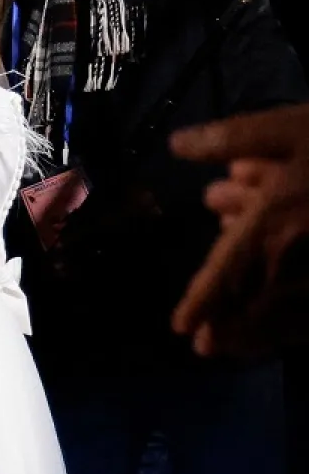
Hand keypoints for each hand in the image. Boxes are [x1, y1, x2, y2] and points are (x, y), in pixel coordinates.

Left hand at [169, 104, 308, 355]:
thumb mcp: (292, 126)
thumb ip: (232, 138)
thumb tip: (177, 144)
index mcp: (274, 223)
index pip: (225, 274)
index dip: (200, 303)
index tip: (181, 329)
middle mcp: (300, 261)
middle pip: (256, 307)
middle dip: (229, 327)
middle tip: (207, 347)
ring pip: (292, 319)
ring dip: (262, 334)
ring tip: (238, 347)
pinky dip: (302, 328)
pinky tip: (291, 329)